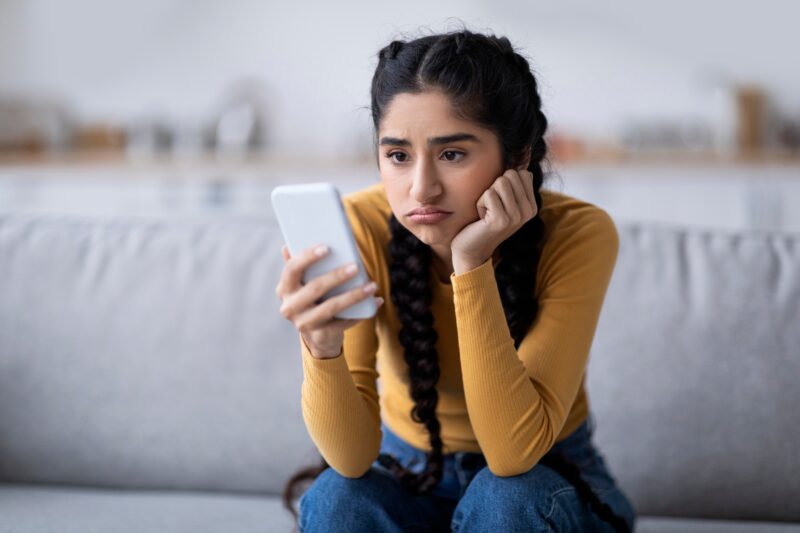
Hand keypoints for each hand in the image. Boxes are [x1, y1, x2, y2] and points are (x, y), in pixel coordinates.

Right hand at [275, 244, 383, 358]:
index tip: (326, 247)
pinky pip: (343, 322)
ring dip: (354, 295)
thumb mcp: (303, 284)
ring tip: (372, 286)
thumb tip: (287, 246)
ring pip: (331, 307)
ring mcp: (304, 323)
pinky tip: (375, 302)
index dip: (307, 257)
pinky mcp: (320, 335)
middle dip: (337, 276)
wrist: (317, 335)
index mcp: (284, 289)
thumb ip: (298, 266)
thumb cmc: (312, 300)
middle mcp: (289, 307)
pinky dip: (361, 312)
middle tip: (356, 266)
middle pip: (315, 288)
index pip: (291, 269)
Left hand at [450, 169, 537, 273]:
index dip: (503, 183)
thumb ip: (514, 181)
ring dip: (486, 196)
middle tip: (491, 208)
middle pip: (510, 174)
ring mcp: (517, 216)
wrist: (471, 249)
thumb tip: (526, 152)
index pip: (520, 172)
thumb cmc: (483, 221)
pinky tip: (481, 219)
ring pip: (499, 182)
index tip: (499, 203)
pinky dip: (479, 203)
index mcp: (532, 206)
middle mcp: (528, 211)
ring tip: (486, 213)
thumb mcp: (502, 200)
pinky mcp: (502, 220)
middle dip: (494, 188)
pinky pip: (488, 193)